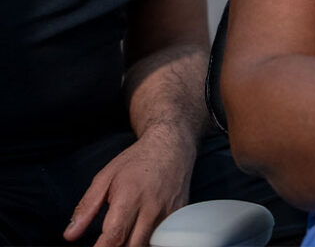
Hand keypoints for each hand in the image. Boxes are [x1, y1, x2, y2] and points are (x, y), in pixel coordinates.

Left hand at [63, 125, 196, 246]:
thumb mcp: (105, 177)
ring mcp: (168, 216)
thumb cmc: (137, 160)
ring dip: (131, 246)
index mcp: (129, 198)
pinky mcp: (177, 219)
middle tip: (106, 242)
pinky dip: (146, 242)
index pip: (113, 238)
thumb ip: (87, 207)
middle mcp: (151, 210)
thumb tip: (70, 234)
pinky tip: (138, 234)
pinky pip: (159, 240)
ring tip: (122, 236)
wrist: (172, 146)